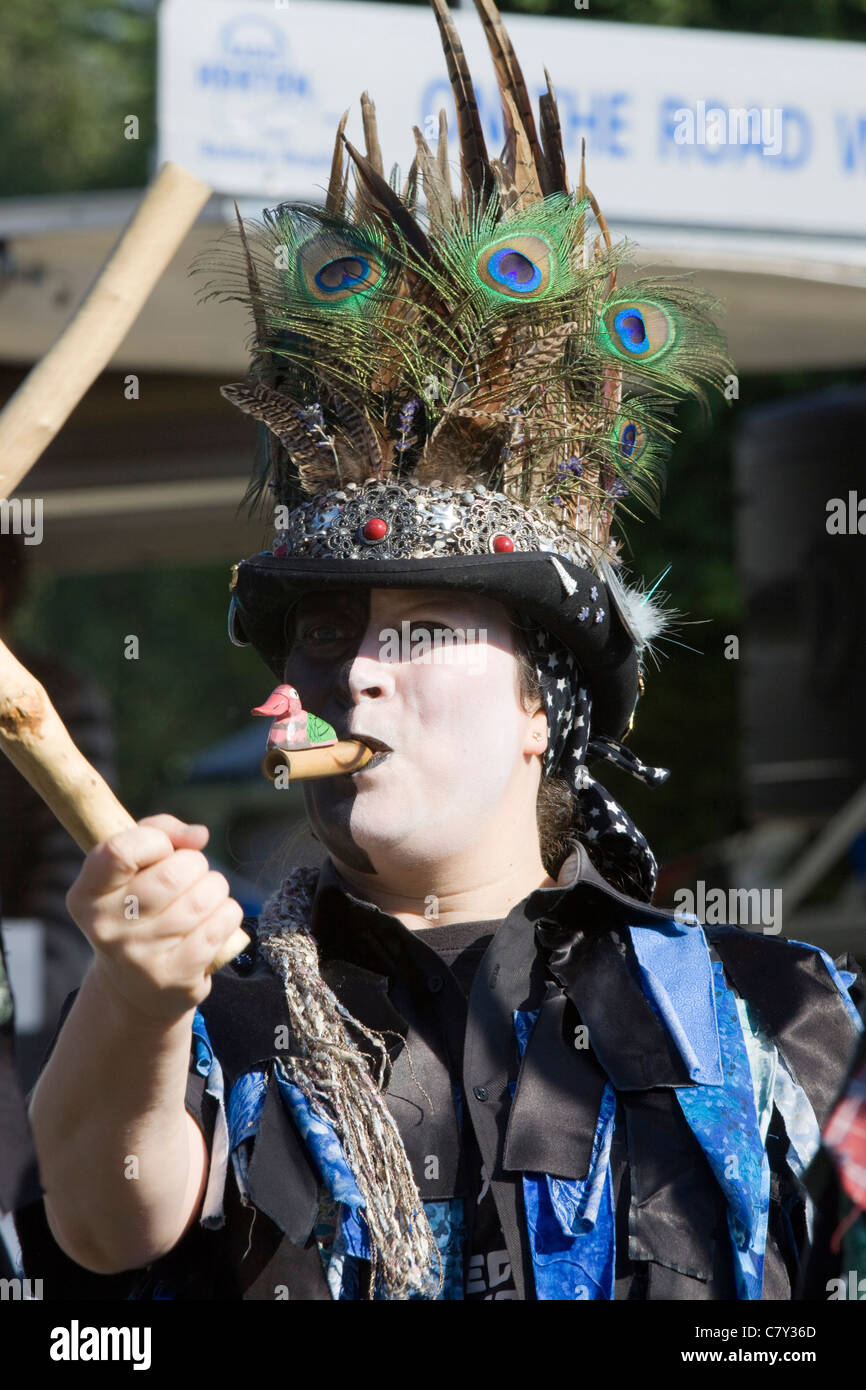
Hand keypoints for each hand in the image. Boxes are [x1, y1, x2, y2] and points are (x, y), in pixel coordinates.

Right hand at [66, 814, 243, 1024]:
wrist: (136, 987)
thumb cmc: (139, 908)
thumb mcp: (132, 869)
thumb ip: (158, 832)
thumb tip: (198, 835)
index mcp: (86, 895)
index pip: (120, 852)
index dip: (156, 840)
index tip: (164, 849)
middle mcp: (106, 928)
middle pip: (173, 874)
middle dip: (195, 864)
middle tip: (192, 874)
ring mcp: (140, 957)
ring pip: (203, 898)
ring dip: (215, 888)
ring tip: (204, 897)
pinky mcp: (175, 977)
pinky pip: (220, 924)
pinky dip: (228, 913)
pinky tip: (215, 919)